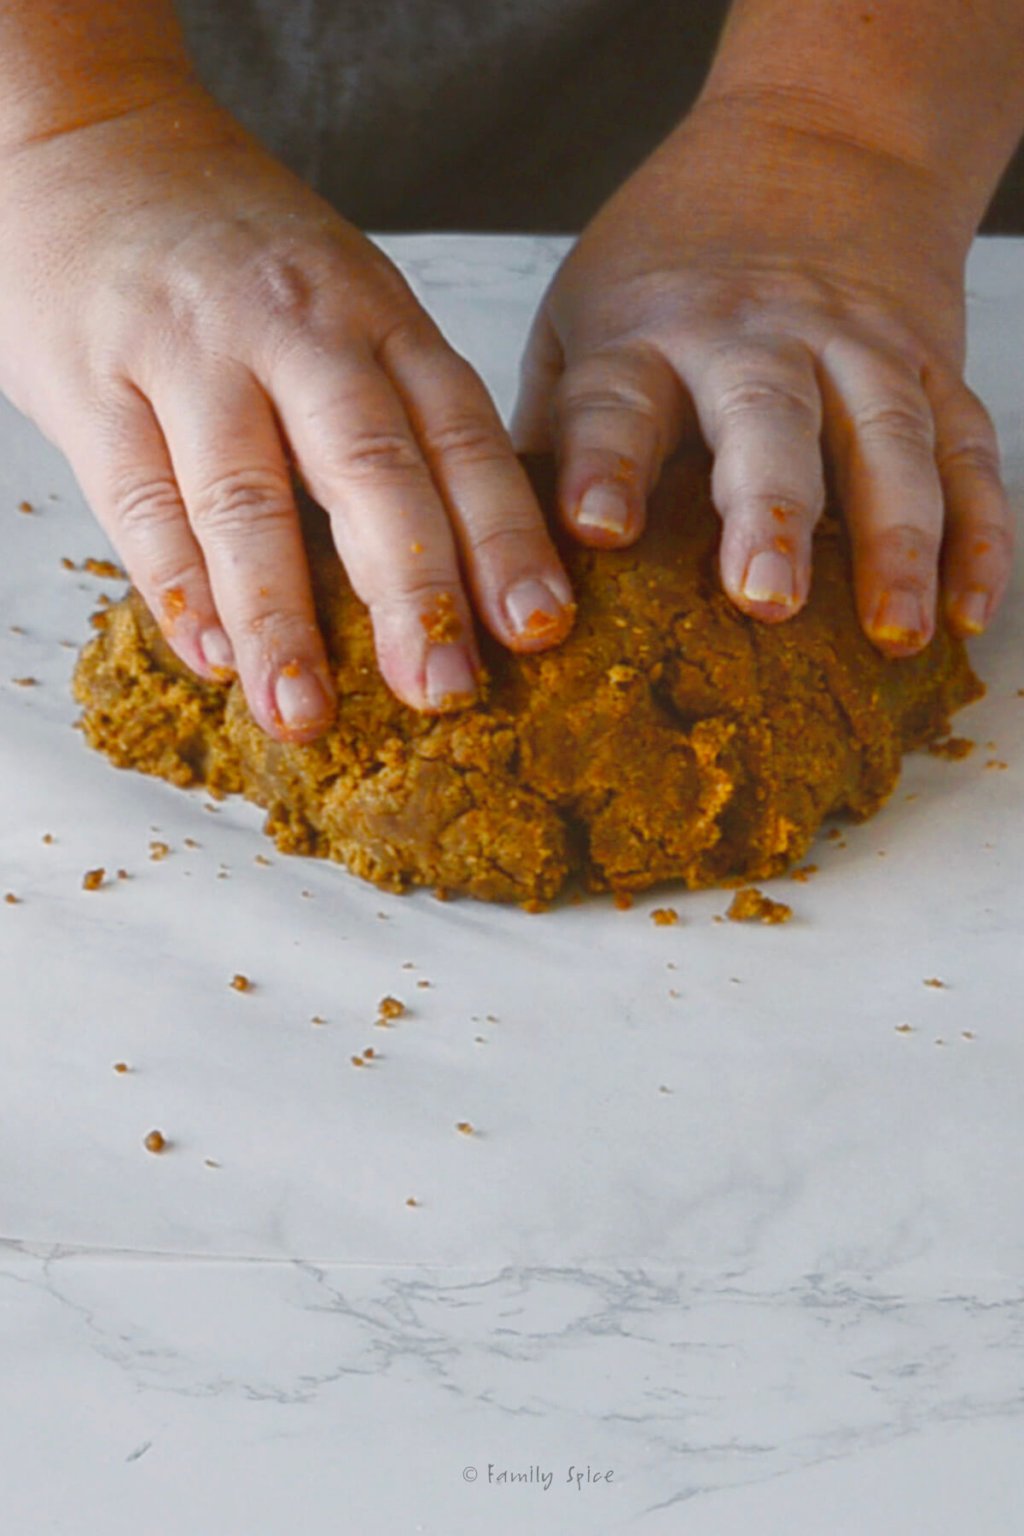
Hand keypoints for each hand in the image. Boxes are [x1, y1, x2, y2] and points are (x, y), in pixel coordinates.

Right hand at [0, 86, 574, 740]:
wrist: (86, 134)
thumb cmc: (236, 247)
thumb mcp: (343, 296)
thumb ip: (396, 409)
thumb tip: (468, 561)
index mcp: (374, 313)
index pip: (458, 431)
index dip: (504, 533)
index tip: (540, 627)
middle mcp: (293, 328)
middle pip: (370, 467)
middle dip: (415, 589)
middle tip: (445, 691)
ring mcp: (189, 352)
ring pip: (247, 497)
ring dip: (282, 617)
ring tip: (307, 713)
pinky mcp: (92, 380)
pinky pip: (139, 496)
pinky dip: (177, 585)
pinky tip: (212, 659)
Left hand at [512, 99, 1013, 653]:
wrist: (820, 134)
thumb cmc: (672, 257)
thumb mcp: (581, 312)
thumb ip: (552, 424)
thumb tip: (495, 552)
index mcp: (644, 332)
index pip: (618, 400)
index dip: (604, 464)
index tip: (595, 530)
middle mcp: (753, 337)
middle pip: (767, 420)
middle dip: (768, 510)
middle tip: (765, 598)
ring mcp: (855, 347)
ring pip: (888, 440)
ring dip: (896, 540)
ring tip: (893, 632)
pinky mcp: (931, 365)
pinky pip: (967, 451)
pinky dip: (978, 534)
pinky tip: (968, 610)